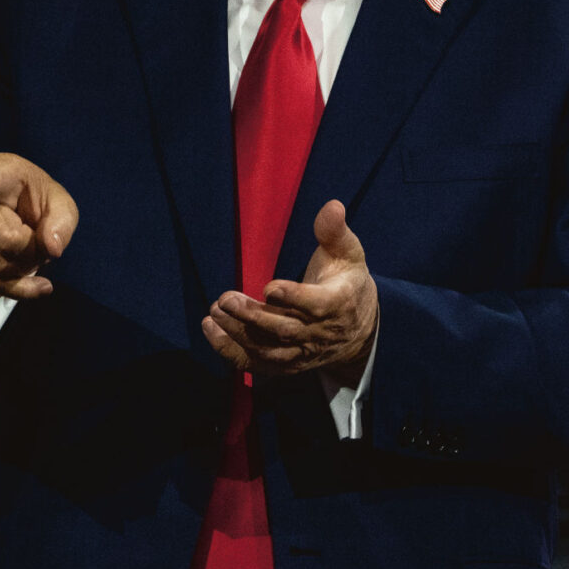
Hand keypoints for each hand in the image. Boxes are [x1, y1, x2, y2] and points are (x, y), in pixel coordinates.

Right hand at [0, 152, 78, 303]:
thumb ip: (62, 222)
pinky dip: (13, 287)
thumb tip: (52, 248)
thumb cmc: (36, 203)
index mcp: (0, 171)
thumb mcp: (61, 205)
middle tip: (37, 238)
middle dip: (33, 251)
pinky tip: (25, 278)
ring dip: (24, 270)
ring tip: (27, 251)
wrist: (12, 212)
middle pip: (7, 241)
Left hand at [202, 200, 378, 383]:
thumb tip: (332, 205)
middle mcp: (319, 333)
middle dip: (253, 316)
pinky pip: (257, 364)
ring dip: (238, 334)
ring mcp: (302, 352)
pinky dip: (232, 352)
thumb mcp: (348, 254)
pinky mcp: (287, 363)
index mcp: (338, 303)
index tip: (269, 287)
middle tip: (226, 299)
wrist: (358, 331)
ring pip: (269, 350)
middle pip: (285, 330)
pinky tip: (210, 330)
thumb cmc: (346, 282)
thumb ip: (334, 232)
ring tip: (214, 312)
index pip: (317, 305)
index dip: (294, 298)